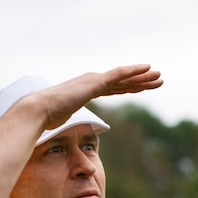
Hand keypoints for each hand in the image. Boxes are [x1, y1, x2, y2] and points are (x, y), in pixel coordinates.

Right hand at [26, 64, 162, 129]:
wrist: (38, 111)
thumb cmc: (46, 117)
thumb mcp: (62, 119)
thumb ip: (66, 119)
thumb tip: (61, 128)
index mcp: (86, 90)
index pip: (113, 88)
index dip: (129, 87)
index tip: (143, 88)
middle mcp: (91, 82)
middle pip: (122, 82)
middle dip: (141, 81)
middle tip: (159, 80)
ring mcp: (93, 81)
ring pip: (125, 78)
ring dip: (143, 77)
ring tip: (159, 76)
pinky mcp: (94, 82)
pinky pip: (119, 75)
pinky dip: (134, 71)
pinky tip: (147, 69)